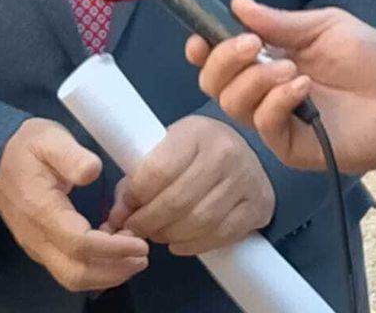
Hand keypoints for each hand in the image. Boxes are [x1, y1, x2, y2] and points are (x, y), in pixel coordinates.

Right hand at [0, 119, 148, 291]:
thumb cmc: (26, 147)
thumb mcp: (49, 138)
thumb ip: (72, 155)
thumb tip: (93, 171)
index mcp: (41, 210)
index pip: (79, 244)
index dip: (113, 249)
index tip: (140, 242)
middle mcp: (36, 237)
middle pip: (76, 273)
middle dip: (114, 270)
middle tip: (143, 254)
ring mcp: (36, 247)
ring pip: (72, 278)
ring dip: (107, 274)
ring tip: (133, 257)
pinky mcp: (40, 249)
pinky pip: (68, 271)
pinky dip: (95, 270)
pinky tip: (114, 254)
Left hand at [103, 115, 273, 256]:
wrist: (244, 153)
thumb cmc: (195, 152)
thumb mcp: (167, 149)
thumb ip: (138, 177)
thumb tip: (117, 215)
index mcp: (196, 131)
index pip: (158, 170)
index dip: (135, 195)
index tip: (123, 209)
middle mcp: (225, 152)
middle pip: (177, 201)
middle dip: (148, 221)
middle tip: (134, 229)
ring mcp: (245, 179)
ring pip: (198, 222)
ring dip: (168, 235)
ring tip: (155, 234)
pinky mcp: (258, 206)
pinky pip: (219, 235)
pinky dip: (192, 245)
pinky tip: (178, 242)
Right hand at [186, 0, 375, 173]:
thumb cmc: (365, 55)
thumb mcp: (321, 27)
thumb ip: (277, 22)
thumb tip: (235, 3)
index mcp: (265, 59)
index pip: (218, 60)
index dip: (203, 50)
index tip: (201, 40)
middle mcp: (262, 91)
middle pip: (214, 84)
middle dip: (224, 61)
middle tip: (252, 45)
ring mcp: (274, 120)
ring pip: (233, 105)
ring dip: (254, 81)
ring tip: (289, 68)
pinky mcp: (290, 145)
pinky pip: (264, 125)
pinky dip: (276, 102)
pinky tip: (301, 87)